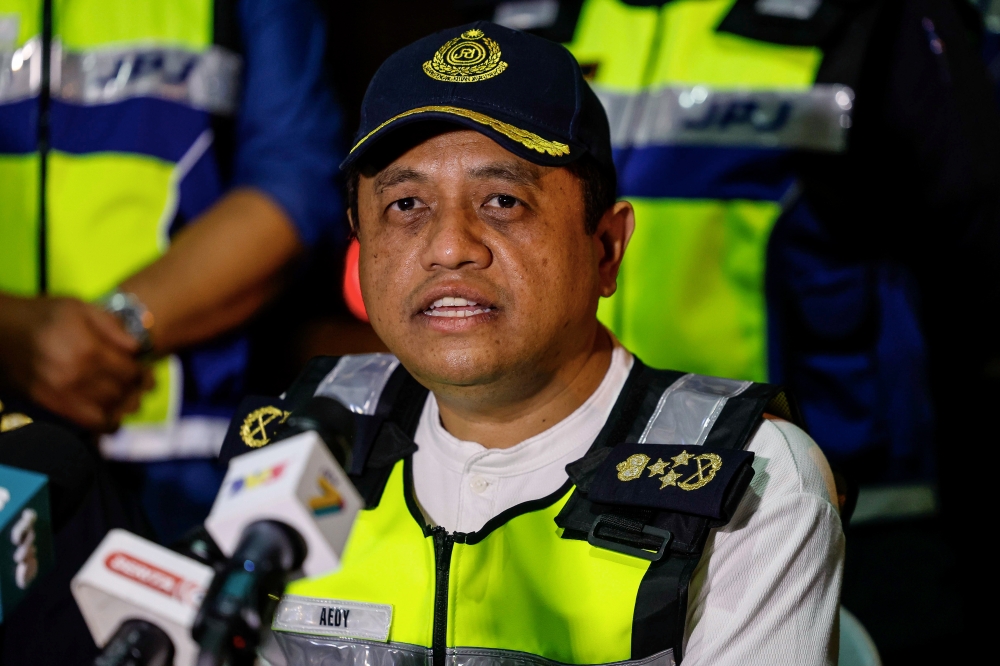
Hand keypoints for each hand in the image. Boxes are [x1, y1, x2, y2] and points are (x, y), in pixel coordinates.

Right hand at [0, 294, 152, 431]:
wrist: (1, 333)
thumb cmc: (43, 316)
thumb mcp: (80, 308)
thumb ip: (112, 326)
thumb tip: (138, 349)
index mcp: (88, 349)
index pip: (130, 372)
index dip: (143, 373)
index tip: (145, 371)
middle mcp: (77, 375)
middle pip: (122, 392)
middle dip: (136, 389)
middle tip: (140, 385)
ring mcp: (64, 393)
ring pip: (109, 409)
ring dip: (124, 405)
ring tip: (127, 397)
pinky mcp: (52, 405)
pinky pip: (89, 422)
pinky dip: (106, 422)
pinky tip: (111, 415)